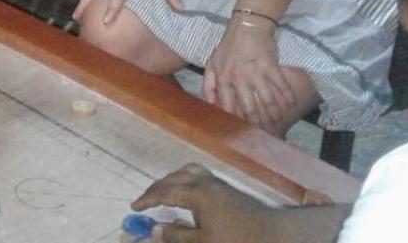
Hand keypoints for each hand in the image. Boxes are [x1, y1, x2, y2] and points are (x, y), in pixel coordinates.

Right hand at [132, 164, 276, 241]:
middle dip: (156, 189)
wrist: (274, 234)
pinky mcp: (227, 187)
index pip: (164, 192)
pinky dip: (186, 178)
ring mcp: (217, 182)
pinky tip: (188, 191)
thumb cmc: (237, 240)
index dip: (147, 200)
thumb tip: (155, 228)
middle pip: (173, 179)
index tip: (134, 208)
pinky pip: (199, 173)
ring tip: (164, 190)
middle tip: (144, 201)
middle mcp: (205, 182)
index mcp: (197, 194)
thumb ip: (177, 235)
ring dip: (171, 179)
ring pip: (188, 171)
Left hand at [203, 21, 296, 129]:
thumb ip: (209, 85)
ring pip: (267, 100)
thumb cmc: (228, 46)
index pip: (228, 106)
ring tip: (278, 124)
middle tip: (264, 134)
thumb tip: (210, 106)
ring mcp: (256, 72)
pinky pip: (281, 85)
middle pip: (250, 108)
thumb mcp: (212, 63)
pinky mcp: (271, 66)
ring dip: (274, 114)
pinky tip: (291, 106)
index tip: (242, 132)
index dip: (236, 121)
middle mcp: (240, 78)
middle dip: (258, 123)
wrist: (247, 26)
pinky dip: (287, 97)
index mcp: (224, 79)